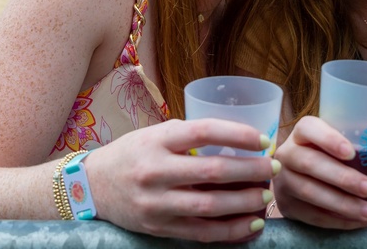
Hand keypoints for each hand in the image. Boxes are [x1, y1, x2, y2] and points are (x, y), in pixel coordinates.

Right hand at [86, 118, 277, 242]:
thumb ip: (191, 136)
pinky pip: (202, 233)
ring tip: (266, 196)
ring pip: (210, 206)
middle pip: (212, 171)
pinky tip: (252, 224)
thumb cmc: (134, 153)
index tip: (264, 139)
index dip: (238, 135)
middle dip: (251, 170)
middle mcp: (155, 170)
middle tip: (273, 167)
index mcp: (158, 140)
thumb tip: (241, 139)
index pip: (204, 132)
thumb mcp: (157, 134)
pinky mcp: (159, 228)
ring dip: (245, 202)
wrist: (93, 186)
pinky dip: (231, 230)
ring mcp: (156, 203)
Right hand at [272, 116, 366, 228]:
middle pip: (311, 164)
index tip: (351, 153)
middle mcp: (288, 153)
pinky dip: (336, 220)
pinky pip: (311, 215)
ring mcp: (283, 180)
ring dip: (342, 204)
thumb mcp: (344, 145)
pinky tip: (356, 222)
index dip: (329, 139)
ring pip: (311, 192)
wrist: (296, 176)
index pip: (310, 129)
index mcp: (304, 132)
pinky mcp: (286, 205)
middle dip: (342, 178)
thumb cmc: (328, 156)